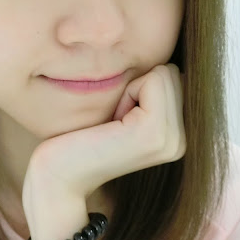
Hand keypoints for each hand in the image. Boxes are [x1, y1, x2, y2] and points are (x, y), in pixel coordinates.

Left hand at [25, 63, 185, 201]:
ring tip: (111, 123)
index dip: (139, 86)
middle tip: (112, 120)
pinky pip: (153, 80)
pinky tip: (111, 124)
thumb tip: (162, 61)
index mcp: (177, 135)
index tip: (117, 117)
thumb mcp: (121, 111)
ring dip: (130, 89)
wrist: (58, 178)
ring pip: (164, 73)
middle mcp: (181, 140)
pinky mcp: (154, 133)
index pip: (173, 75)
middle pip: (172, 72)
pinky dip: (126, 93)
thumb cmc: (79, 138)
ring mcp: (172, 140)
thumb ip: (148, 91)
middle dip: (136, 84)